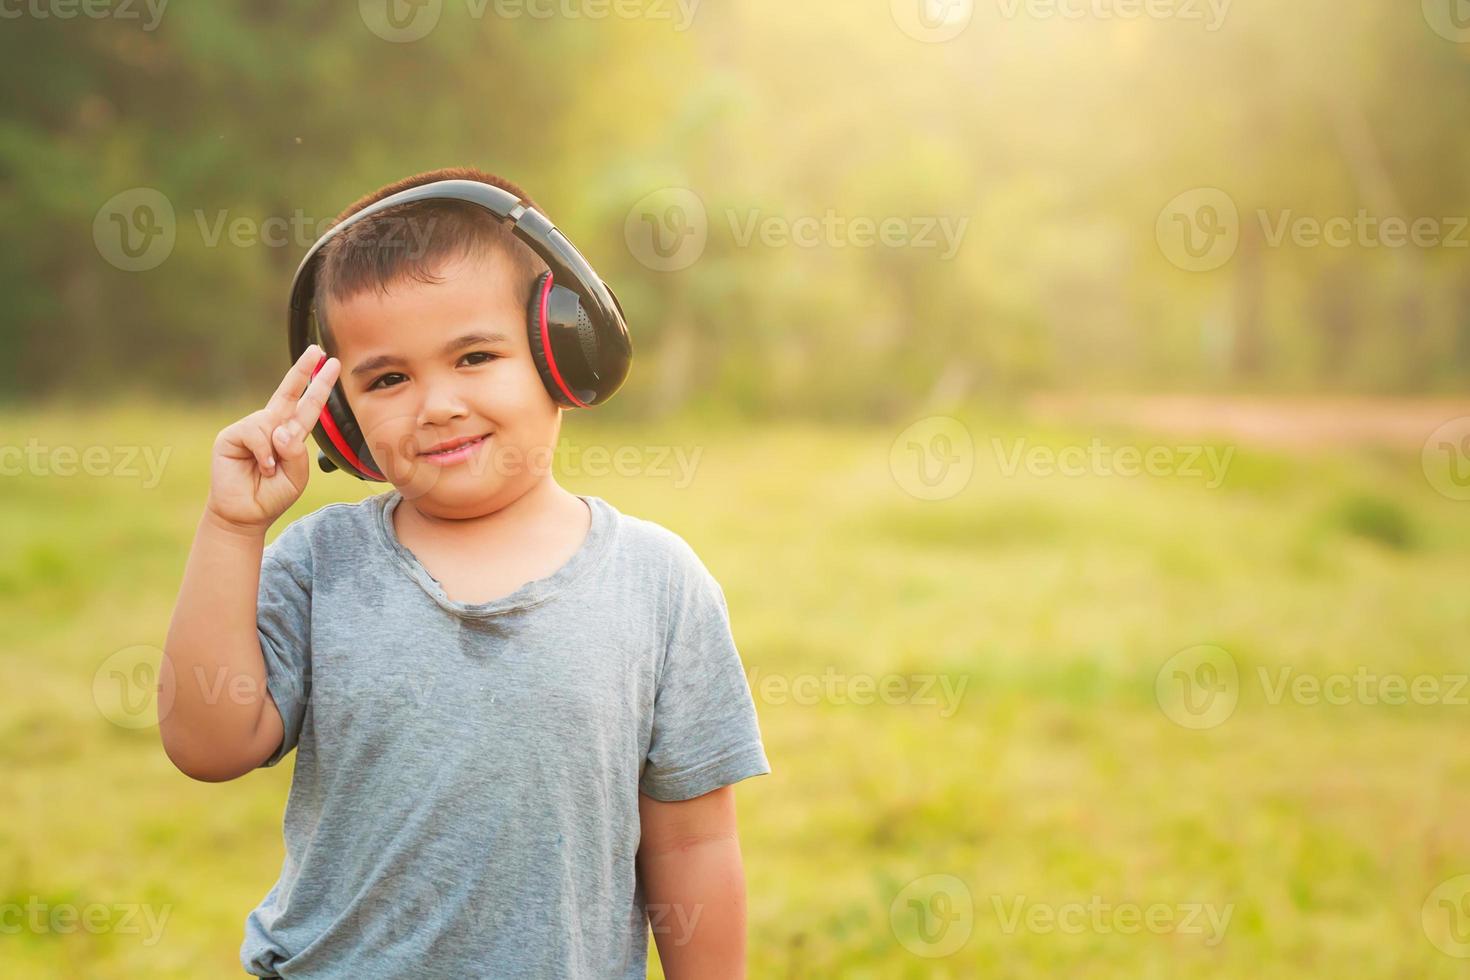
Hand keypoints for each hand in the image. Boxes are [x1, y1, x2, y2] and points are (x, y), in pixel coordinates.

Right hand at [206, 344, 341, 533]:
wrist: (246, 514)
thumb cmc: (272, 495)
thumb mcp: (297, 476)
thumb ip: (297, 453)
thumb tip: (281, 428)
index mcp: (291, 434)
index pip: (308, 405)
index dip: (319, 385)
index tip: (330, 363)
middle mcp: (271, 426)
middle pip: (289, 393)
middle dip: (303, 371)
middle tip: (317, 351)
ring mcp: (251, 428)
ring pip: (273, 422)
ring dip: (277, 447)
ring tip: (270, 469)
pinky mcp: (231, 435)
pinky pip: (256, 433)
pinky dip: (263, 452)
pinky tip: (261, 467)